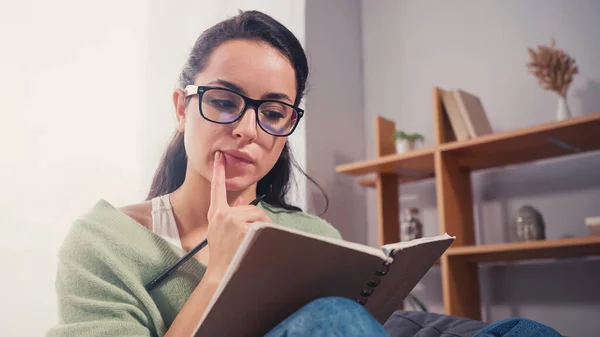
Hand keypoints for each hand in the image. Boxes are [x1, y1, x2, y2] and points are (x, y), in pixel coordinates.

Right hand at [205, 151, 270, 279]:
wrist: (222, 273)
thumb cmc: (224, 253)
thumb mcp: (222, 231)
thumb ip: (232, 214)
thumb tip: (243, 200)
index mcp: (216, 213)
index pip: (217, 188)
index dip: (219, 172)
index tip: (219, 156)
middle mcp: (221, 214)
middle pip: (252, 208)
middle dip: (257, 222)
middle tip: (250, 238)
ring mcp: (231, 220)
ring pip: (259, 216)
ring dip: (262, 228)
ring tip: (250, 243)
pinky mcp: (240, 227)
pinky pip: (262, 225)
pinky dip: (264, 234)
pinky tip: (253, 244)